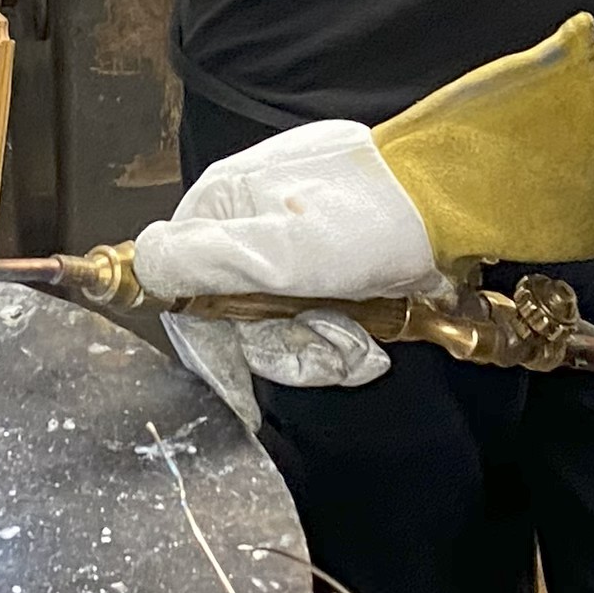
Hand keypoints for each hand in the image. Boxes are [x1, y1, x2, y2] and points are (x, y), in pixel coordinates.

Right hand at [133, 120, 446, 413]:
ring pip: (281, 318)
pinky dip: (344, 329)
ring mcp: (293, 235)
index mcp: (221, 206)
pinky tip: (371, 330)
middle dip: (286, 346)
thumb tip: (140, 262)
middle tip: (332, 348)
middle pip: (236, 314)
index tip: (238, 390)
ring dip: (322, 344)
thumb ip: (197, 262)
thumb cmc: (368, 223)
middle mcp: (249, 218)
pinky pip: (318, 309)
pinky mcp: (332, 252)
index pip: (184, 292)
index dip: (213, 346)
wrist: (453, 202)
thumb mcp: (271, 253)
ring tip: (360, 341)